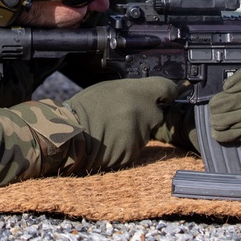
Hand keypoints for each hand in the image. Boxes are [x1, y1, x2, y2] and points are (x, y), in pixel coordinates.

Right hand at [65, 77, 179, 171]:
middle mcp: (142, 113)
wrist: (70, 134)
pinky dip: (126, 144)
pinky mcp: (132, 152)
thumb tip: (150, 95)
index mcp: (137, 93)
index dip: (169, 91)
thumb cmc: (86, 108)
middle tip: (126, 113)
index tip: (170, 93)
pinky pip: (135, 146)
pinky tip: (111, 139)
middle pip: (158, 114)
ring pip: (146, 132)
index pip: (167, 88)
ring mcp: (139, 135)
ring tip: (112, 126)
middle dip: (148, 115)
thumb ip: (134, 91)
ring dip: (135, 130)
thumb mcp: (110, 88)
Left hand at [208, 61, 240, 145]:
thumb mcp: (232, 90)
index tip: (225, 86)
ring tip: (214, 121)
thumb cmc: (234, 103)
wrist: (240, 128)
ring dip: (231, 118)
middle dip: (232, 102)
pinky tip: (220, 133)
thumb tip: (212, 84)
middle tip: (213, 108)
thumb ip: (228, 85)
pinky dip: (234, 133)